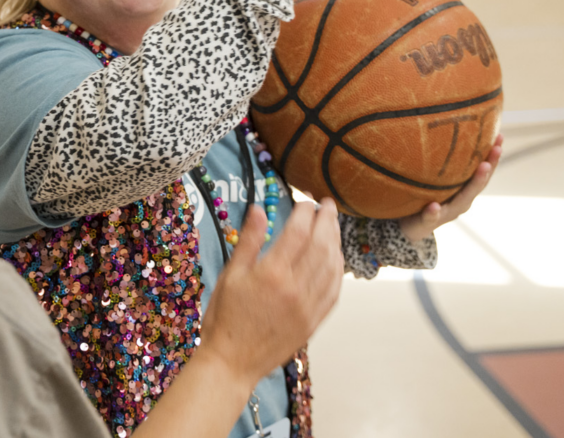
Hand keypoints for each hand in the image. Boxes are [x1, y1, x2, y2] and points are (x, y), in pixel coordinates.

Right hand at [198, 199, 343, 391]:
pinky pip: (334, 291)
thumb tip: (259, 209)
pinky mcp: (314, 322)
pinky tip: (336, 259)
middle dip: (328, 221)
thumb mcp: (230, 275)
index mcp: (271, 274)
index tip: (306, 201)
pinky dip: (339, 270)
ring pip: (332, 267)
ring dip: (336, 242)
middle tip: (329, 205)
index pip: (298, 232)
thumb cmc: (224, 318)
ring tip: (334, 226)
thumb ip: (249, 241)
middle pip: (321, 245)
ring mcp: (308, 307)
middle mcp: (295, 289)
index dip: (306, 212)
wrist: (232, 362)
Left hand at [399, 133, 503, 242]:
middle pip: (476, 185)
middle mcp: (459, 202)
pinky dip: (433, 212)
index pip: (480, 171)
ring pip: (460, 201)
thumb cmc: (425, 197)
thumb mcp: (434, 178)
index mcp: (462, 190)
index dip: (492, 156)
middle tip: (497, 150)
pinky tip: (434, 206)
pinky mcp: (426, 223)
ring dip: (472, 186)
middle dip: (488, 168)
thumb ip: (441, 160)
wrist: (407, 227)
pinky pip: (430, 218)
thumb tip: (446, 124)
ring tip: (481, 168)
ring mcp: (445, 214)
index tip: (500, 136)